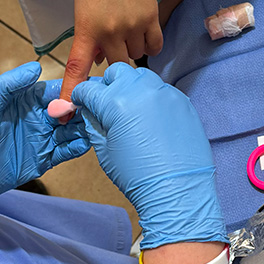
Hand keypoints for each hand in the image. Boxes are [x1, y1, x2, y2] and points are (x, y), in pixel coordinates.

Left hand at [0, 62, 89, 217]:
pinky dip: (79, 147)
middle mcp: (39, 117)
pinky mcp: (46, 158)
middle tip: (101, 107)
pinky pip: (67, 151)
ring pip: (73, 130)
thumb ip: (9, 84)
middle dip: (85, 108)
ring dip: (86, 127)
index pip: (56, 90)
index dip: (73, 88)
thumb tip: (35, 67)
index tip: (89, 87)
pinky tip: (86, 143)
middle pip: (70, 109)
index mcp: (27, 100)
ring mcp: (44, 138)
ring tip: (98, 125)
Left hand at [59, 0, 211, 101]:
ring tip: (127, 27)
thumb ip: (90, 35)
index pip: (77, 68)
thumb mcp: (83, 6)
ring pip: (135, 55)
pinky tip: (143, 31)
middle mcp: (110, 31)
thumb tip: (100, 60)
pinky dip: (149, 44)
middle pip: (116, 66)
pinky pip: (154, 45)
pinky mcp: (151, 19)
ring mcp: (132, 26)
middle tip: (114, 46)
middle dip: (115, 61)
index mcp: (86, 28)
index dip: (71, 93)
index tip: (65, 112)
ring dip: (132, 48)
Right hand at [72, 63, 225, 248]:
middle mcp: (141, 90)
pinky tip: (153, 120)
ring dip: (132, 88)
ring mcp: (164, 93)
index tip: (81, 102)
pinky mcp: (182, 101)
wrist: (176, 190)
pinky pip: (162, 91)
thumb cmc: (138, 175)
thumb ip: (95, 123)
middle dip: (108, 85)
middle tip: (107, 105)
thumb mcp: (104, 150)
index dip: (81, 96)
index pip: (89, 88)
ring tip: (132, 111)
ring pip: (142, 77)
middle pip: (116, 73)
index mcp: (115, 102)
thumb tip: (91, 111)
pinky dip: (153, 99)